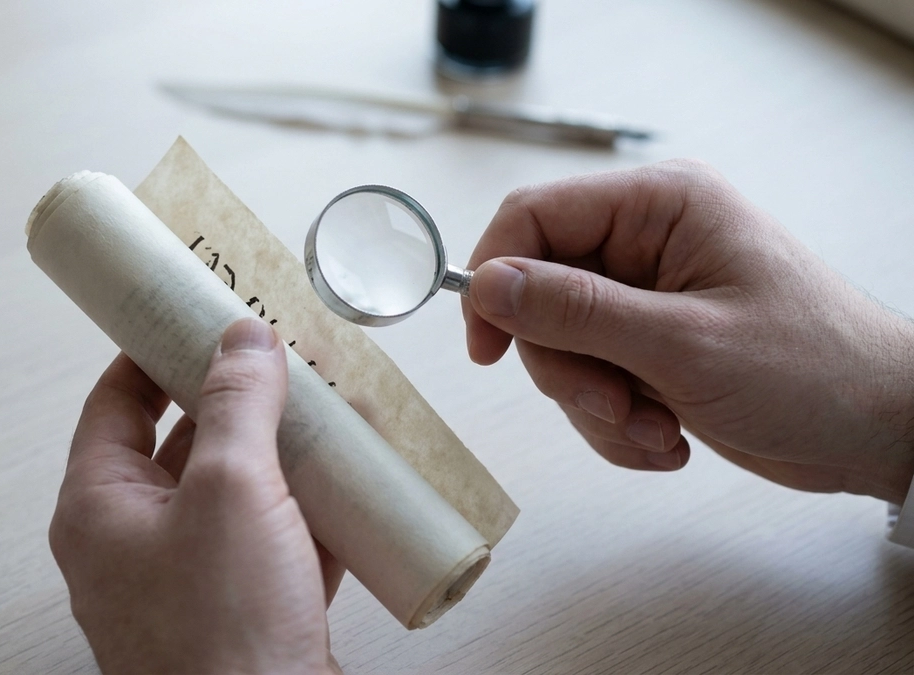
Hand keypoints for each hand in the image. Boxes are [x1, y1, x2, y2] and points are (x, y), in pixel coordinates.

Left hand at [49, 318, 343, 673]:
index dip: (152, 351)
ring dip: (283, 451)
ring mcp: (191, 582)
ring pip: (235, 492)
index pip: (114, 403)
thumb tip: (241, 340)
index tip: (192, 312)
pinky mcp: (243, 613)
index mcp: (100, 509)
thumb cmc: (223, 635)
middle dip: (237, 400)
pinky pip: (272, 541)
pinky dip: (308, 508)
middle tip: (279, 355)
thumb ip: (237, 405)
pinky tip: (353, 477)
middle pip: (182, 444)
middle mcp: (135, 544)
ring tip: (329, 406)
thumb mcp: (231, 491)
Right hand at [463, 160, 913, 503]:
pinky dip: (617, 423)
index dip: (494, 279)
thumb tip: (486, 284)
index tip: (487, 348)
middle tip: (615, 405)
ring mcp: (646, 296)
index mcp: (659, 206)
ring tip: (659, 428)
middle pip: (538, 294)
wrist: (882, 432)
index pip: (532, 217)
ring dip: (597, 405)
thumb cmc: (814, 371)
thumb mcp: (683, 344)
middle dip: (568, 367)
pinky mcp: (648, 345)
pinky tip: (669, 436)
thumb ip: (576, 311)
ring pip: (560, 348)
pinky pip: (589, 381)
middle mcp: (646, 241)